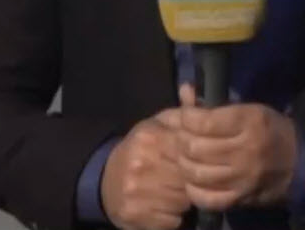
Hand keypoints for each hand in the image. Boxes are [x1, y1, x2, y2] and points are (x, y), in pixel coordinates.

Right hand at [101, 108, 191, 229]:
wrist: (104, 181)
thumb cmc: (140, 151)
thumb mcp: (156, 126)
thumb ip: (179, 112)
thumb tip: (190, 89)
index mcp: (150, 139)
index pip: (191, 150)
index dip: (199, 158)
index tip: (199, 160)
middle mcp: (142, 164)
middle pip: (189, 178)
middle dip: (194, 181)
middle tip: (189, 180)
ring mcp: (137, 192)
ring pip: (183, 202)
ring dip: (185, 200)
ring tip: (176, 192)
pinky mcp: (136, 215)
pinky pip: (172, 221)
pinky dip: (174, 218)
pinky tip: (166, 207)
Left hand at [172, 83, 298, 212]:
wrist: (298, 163)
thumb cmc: (270, 130)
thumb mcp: (249, 108)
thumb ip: (214, 103)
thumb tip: (184, 91)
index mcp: (250, 122)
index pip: (203, 122)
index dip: (184, 117)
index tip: (180, 116)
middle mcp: (246, 151)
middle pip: (195, 148)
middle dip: (180, 139)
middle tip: (180, 135)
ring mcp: (243, 179)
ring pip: (196, 173)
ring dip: (184, 163)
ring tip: (185, 155)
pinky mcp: (241, 199)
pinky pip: (206, 198)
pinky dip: (193, 188)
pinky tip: (193, 178)